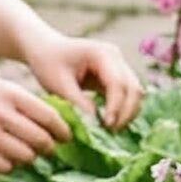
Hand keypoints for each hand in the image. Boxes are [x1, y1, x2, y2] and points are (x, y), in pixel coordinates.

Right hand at [0, 70, 69, 172]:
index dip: (62, 130)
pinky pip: (4, 166)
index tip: (66, 137)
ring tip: (29, 155)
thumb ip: (23, 102)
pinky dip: (11, 165)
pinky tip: (8, 159)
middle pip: (40, 139)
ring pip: (25, 156)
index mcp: (10, 93)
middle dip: (50, 148)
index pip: (48, 116)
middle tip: (51, 150)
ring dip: (31, 158)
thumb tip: (53, 121)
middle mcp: (0, 113)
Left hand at [23, 29, 142, 127]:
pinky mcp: (116, 76)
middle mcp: (116, 57)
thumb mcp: (58, 84)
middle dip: (125, 112)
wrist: (45, 49)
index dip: (115, 106)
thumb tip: (95, 123)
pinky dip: (123, 110)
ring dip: (127, 112)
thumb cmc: (48, 63)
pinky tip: (110, 124)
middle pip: (133, 88)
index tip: (106, 126)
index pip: (118, 83)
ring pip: (135, 92)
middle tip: (111, 132)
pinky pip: (127, 95)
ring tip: (111, 130)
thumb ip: (78, 103)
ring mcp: (119, 66)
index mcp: (103, 53)